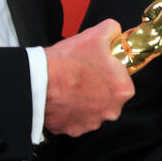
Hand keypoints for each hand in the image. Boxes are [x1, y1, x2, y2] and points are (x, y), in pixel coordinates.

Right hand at [42, 20, 135, 136]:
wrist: (38, 80)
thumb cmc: (68, 62)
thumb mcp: (97, 34)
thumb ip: (113, 31)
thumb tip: (115, 32)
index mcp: (123, 90)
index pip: (122, 78)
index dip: (109, 70)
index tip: (98, 65)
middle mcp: (111, 111)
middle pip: (109, 95)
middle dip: (98, 86)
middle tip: (82, 74)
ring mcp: (92, 122)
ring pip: (92, 108)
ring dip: (84, 99)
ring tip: (71, 85)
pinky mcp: (73, 129)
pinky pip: (75, 118)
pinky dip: (70, 110)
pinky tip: (63, 97)